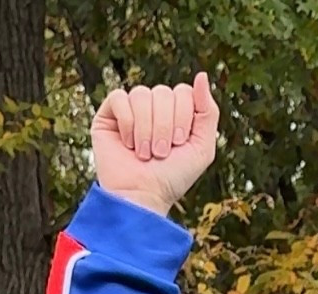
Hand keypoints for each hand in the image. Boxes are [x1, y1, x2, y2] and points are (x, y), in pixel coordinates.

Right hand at [92, 72, 219, 214]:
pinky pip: (120, 97)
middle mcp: (154, 107)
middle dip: (165, 126)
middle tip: (160, 153)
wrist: (143, 195)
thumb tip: (201, 75)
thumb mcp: (202, 149)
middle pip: (163, 92)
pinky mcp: (109, 113)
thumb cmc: (173, 177)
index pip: (184, 92)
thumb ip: (208, 113)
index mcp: (177, 112)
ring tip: (145, 153)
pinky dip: (127, 122)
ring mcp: (131, 108)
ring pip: (142, 94)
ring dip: (146, 129)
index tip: (179, 144)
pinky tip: (128, 143)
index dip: (183, 117)